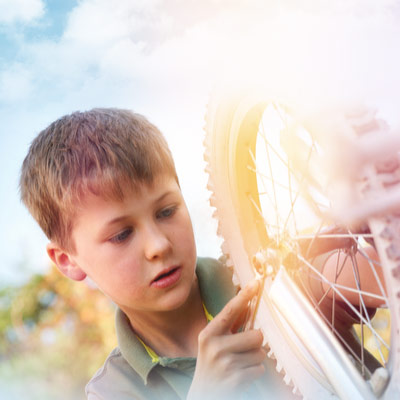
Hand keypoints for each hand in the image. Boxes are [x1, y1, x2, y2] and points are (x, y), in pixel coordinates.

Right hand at [187, 280, 265, 399]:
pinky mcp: (235, 378)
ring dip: (254, 360)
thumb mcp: (214, 344)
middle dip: (255, 343)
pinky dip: (254, 373)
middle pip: (256, 334)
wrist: (203, 395)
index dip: (245, 295)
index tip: (256, 282)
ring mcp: (225, 363)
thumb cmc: (212, 365)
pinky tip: (240, 377)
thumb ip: (230, 327)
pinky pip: (260, 369)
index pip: (230, 310)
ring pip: (260, 353)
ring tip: (239, 365)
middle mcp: (215, 346)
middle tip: (243, 350)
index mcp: (209, 333)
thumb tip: (249, 306)